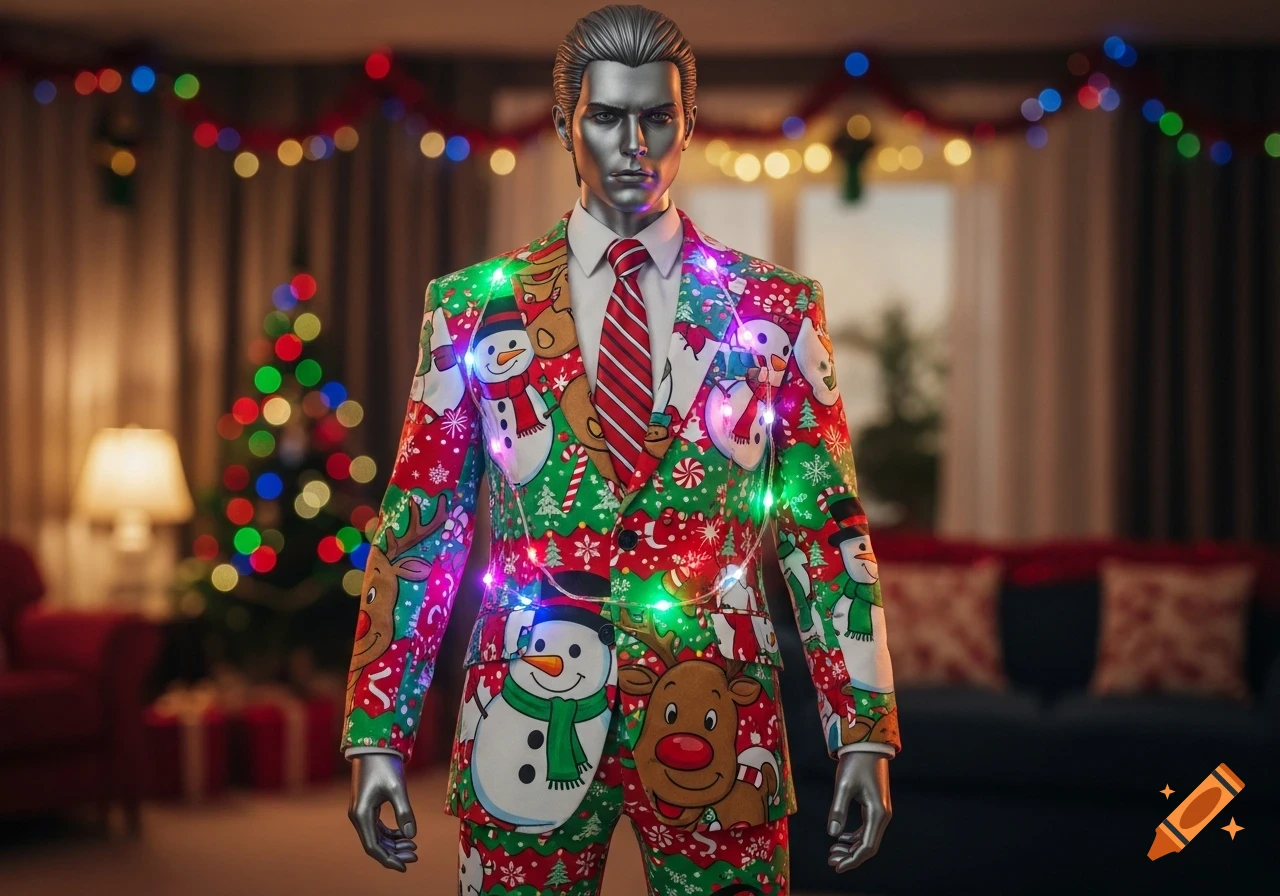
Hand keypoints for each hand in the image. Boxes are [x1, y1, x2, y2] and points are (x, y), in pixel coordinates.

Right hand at [348, 753, 418, 871]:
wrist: (374, 745)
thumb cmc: (385, 764)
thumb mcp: (397, 788)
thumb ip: (404, 812)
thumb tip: (411, 835)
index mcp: (361, 815)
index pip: (373, 847)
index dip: (388, 859)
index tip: (405, 866)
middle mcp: (358, 816)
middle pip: (375, 844)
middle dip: (395, 852)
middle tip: (415, 854)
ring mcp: (361, 812)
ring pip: (377, 836)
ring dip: (393, 843)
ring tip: (413, 847)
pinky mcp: (367, 806)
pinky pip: (377, 827)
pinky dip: (391, 833)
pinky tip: (405, 835)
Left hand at [826, 751, 891, 871]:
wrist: (867, 745)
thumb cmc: (855, 763)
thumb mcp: (843, 786)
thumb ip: (838, 810)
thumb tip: (832, 834)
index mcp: (877, 813)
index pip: (866, 846)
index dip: (852, 860)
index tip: (836, 867)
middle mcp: (882, 815)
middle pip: (868, 845)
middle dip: (850, 856)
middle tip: (830, 860)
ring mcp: (880, 811)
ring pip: (867, 838)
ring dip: (851, 847)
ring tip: (832, 851)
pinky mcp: (875, 806)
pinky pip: (866, 828)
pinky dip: (854, 837)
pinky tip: (840, 838)